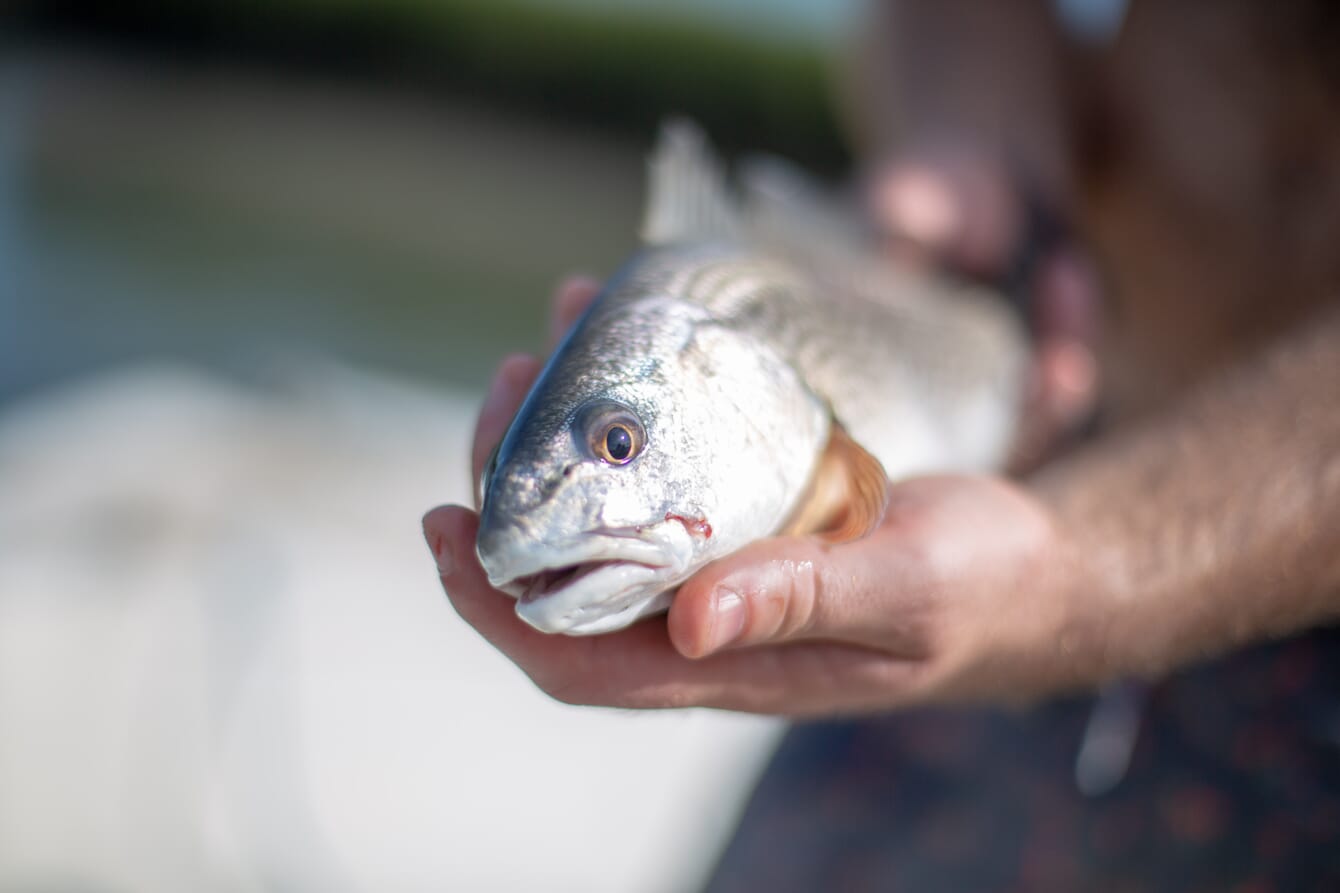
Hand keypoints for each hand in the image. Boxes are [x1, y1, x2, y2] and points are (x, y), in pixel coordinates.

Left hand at [423, 281, 1099, 714]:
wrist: (1039, 562)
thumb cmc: (983, 586)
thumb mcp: (906, 594)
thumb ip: (804, 603)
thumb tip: (689, 625)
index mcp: (732, 663)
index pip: (579, 659)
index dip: (497, 609)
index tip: (442, 530)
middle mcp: (709, 620)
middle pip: (571, 576)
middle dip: (516, 494)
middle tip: (506, 388)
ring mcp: (725, 564)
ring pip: (611, 512)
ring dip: (565, 437)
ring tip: (552, 344)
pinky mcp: (751, 514)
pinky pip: (666, 467)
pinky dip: (633, 408)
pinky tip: (631, 335)